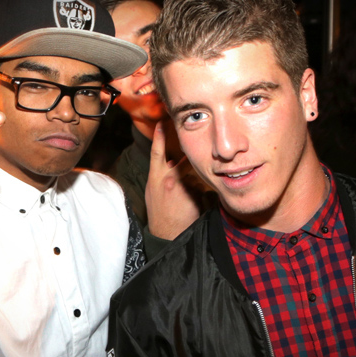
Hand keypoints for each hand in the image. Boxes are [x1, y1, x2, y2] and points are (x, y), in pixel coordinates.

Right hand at [146, 121, 203, 239]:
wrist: (167, 233)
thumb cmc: (159, 212)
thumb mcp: (153, 191)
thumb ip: (161, 175)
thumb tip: (171, 164)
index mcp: (156, 176)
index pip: (157, 151)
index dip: (160, 135)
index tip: (163, 122)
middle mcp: (169, 179)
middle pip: (184, 158)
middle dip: (191, 157)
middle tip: (197, 153)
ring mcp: (183, 186)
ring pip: (195, 173)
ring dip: (196, 180)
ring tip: (188, 195)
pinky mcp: (196, 194)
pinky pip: (202, 186)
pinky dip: (201, 192)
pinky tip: (194, 203)